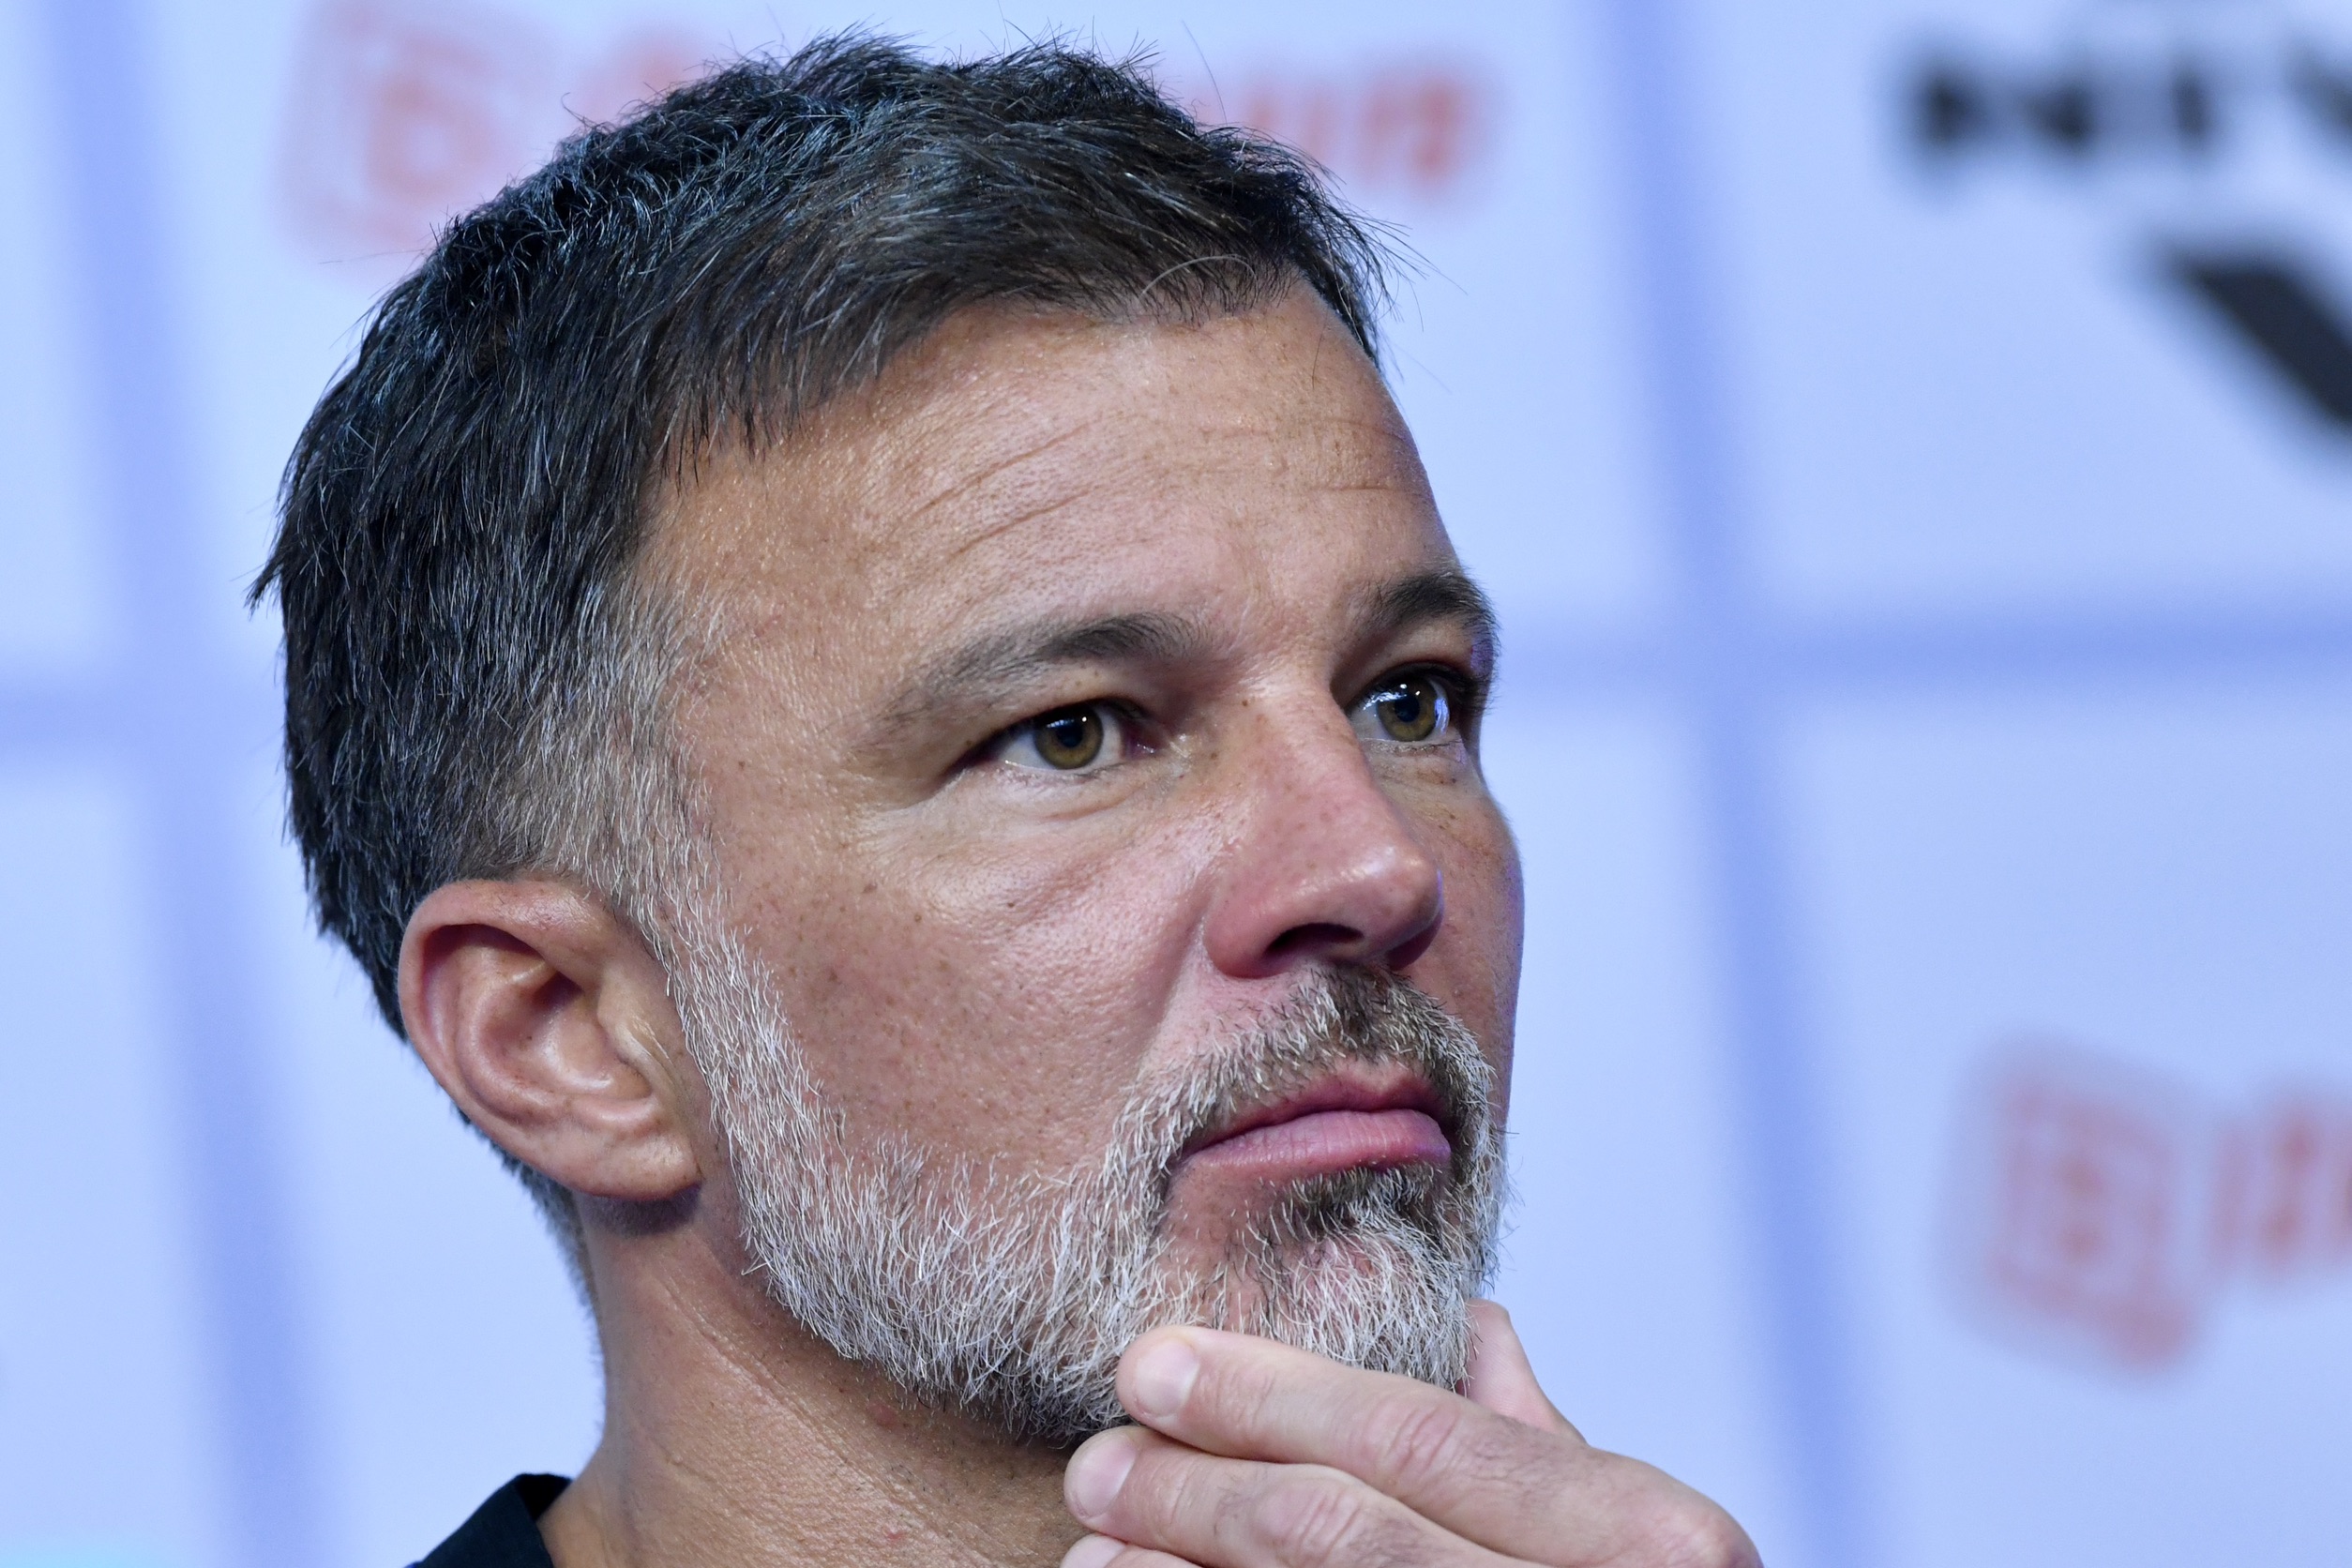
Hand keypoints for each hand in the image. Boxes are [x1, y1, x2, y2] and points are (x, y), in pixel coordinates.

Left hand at [1060, 1301, 1758, 1567]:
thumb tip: (1476, 1323)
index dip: (1269, 1394)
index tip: (1152, 1363)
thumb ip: (1547, 1450)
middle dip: (1195, 1486)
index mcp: (1648, 1539)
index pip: (1419, 1436)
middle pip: (1338, 1528)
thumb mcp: (1644, 1549)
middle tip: (1100, 1458)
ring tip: (1098, 1545)